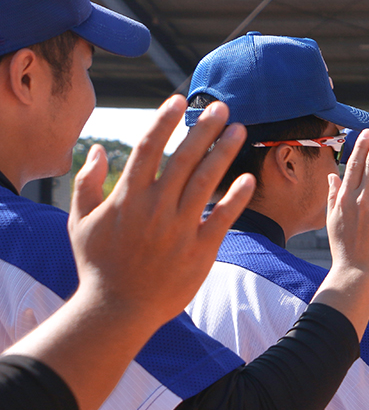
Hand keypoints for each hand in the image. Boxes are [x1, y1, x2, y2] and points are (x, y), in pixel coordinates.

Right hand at [68, 95, 253, 327]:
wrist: (116, 309)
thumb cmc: (97, 266)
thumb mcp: (79, 222)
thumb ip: (86, 184)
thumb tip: (97, 150)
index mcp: (126, 196)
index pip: (148, 148)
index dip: (164, 121)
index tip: (179, 100)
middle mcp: (154, 207)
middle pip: (183, 158)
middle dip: (203, 129)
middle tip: (222, 107)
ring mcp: (178, 228)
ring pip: (205, 181)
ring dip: (223, 153)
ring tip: (239, 130)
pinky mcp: (199, 250)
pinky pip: (222, 217)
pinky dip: (236, 196)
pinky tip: (248, 177)